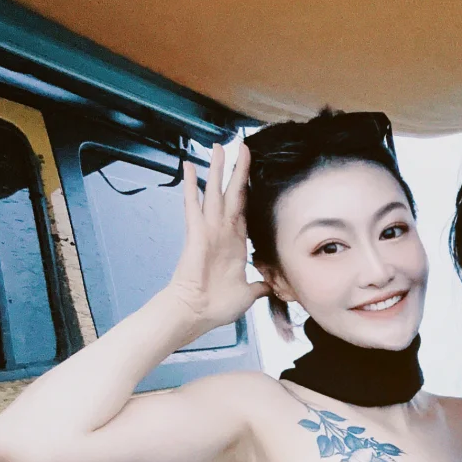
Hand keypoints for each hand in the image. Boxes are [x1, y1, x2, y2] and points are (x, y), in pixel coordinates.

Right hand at [167, 142, 269, 335]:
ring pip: (214, 192)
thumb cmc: (216, 305)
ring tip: (218, 147)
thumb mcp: (247, 293)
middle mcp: (222, 232)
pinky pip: (193, 205)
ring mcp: (208, 230)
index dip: (250, 191)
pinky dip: (192, 186)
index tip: (255, 174)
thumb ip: (259, 285)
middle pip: (231, 194)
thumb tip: (271, 285)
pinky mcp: (196, 233)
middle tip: (242, 147)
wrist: (196, 314)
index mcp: (235, 244)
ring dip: (217, 169)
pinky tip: (190, 167)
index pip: (244, 210)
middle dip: (237, 171)